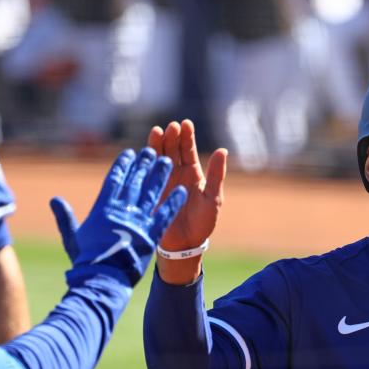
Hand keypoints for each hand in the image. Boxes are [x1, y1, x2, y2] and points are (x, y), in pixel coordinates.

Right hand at [49, 148, 187, 285]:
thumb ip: (65, 217)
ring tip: (167, 162)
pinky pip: (165, 215)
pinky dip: (174, 202)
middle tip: (152, 151)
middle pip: (134, 182)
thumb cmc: (85, 261)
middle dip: (144, 165)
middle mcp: (121, 211)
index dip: (123, 166)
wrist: (101, 279)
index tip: (130, 153)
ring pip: (151, 194)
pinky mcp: (151, 235)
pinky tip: (183, 191)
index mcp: (102, 209)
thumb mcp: (72, 237)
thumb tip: (55, 199)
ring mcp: (137, 222)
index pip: (114, 181)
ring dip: (160, 177)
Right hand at [147, 120, 226, 252]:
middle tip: (171, 127)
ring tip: (157, 132)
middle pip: (172, 149)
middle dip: (171, 137)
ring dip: (157, 145)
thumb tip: (223, 150)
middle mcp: (176, 173)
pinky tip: (145, 153)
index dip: (187, 136)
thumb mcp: (213, 198)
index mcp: (192, 173)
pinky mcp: (150, 191)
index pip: (188, 149)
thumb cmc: (203, 222)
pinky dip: (145, 163)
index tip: (185, 123)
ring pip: (158, 158)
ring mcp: (161, 181)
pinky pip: (146, 173)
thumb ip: (216, 175)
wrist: (186, 244)